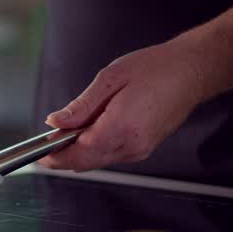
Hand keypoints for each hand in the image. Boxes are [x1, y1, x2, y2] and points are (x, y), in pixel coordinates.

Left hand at [40, 40, 213, 171]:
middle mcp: (132, 145)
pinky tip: (92, 130)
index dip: (56, 156)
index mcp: (122, 127)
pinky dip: (95, 148)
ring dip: (80, 152)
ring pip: (98, 161)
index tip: (41, 153)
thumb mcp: (110, 78)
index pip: (79, 154)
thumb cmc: (156, 68)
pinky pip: (111, 155)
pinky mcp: (144, 149)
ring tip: (70, 130)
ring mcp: (140, 150)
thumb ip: (81, 106)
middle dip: (63, 157)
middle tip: (48, 142)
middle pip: (86, 163)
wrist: (191, 72)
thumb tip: (56, 123)